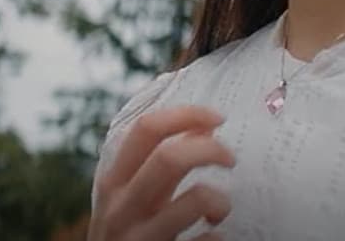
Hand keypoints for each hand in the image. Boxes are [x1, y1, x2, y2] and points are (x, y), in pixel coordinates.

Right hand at [88, 105, 234, 240]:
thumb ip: (160, 165)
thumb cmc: (127, 234)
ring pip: (193, 199)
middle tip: (231, 158)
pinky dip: (216, 238)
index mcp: (113, 181)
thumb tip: (204, 127)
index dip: (186, 114)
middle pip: (169, 158)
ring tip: (220, 210)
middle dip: (211, 150)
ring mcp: (138, 238)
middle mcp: (121, 207)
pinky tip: (215, 239)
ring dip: (219, 199)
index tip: (217, 117)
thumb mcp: (131, 196)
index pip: (146, 129)